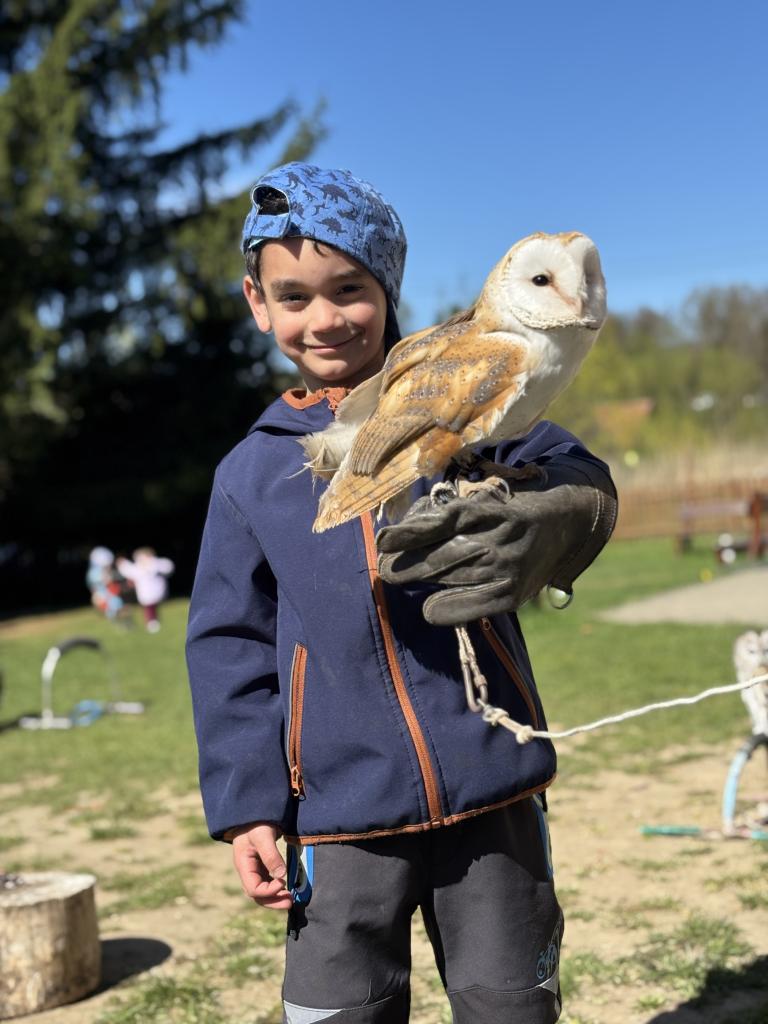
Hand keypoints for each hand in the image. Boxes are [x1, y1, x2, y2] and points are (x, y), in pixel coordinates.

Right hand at [231, 823, 292, 909]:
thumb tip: (281, 876)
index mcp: (243, 865)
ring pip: (262, 891)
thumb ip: (271, 855)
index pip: (253, 888)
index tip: (283, 883)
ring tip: (290, 899)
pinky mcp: (261, 865)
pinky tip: (286, 888)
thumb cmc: (256, 822)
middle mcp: (247, 870)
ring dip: (275, 897)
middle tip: (289, 902)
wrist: (254, 812)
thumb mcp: (263, 836)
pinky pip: (266, 882)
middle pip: (257, 894)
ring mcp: (253, 869)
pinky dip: (276, 888)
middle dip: (273, 901)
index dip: (268, 891)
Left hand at [376, 457, 616, 626]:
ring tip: (395, 576)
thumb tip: (400, 535)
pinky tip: (429, 608)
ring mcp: (507, 566)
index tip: (382, 541)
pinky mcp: (512, 594)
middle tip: (382, 566)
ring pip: (452, 578)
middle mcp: (499, 538)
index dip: (410, 534)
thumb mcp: (483, 504)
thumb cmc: (507, 515)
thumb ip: (448, 517)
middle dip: (405, 563)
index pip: (443, 522)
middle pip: (441, 555)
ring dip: (420, 579)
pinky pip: (473, 606)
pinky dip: (447, 609)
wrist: (563, 524)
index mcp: (489, 511)